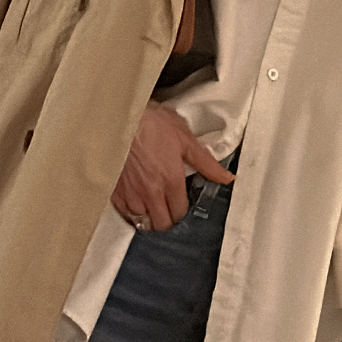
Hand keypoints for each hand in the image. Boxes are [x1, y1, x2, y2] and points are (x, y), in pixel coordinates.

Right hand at [111, 103, 233, 231]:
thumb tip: (227, 178)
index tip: (180, 204)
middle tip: (167, 210)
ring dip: (149, 218)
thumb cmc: (152, 124)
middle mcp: (151, 193)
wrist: (120, 117)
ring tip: (151, 208)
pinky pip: (123, 213)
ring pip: (142, 222)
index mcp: (171, 181)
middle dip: (167, 220)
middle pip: (161, 224)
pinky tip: (134, 203)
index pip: (179, 213)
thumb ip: (207, 164)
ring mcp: (130, 193)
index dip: (181, 211)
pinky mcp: (113, 190)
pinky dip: (130, 213)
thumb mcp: (185, 139)